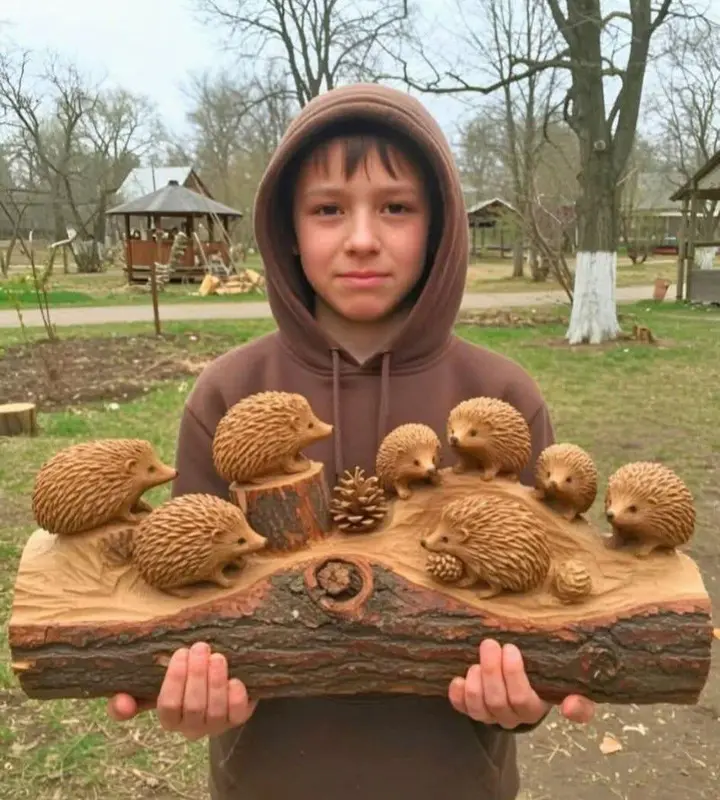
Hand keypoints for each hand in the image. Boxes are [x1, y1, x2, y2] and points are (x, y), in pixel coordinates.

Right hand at [107, 641, 256, 739]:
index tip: (180, 652)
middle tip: (200, 647)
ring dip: (216, 681)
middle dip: (197, 674)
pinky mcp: (237, 719)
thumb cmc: (183, 681)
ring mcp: (216, 725)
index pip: (168, 706)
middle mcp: (191, 727)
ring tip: (217, 657)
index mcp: (170, 718)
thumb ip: (134, 692)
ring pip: (215, 710)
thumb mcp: (157, 683)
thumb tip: (119, 703)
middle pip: (193, 706)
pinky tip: (235, 679)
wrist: (218, 682)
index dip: (174, 680)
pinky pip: (238, 714)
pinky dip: (236, 696)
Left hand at [449, 639, 594, 728]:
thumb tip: (571, 707)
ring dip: (475, 682)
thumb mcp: (566, 686)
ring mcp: (490, 715)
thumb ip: (581, 700)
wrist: (527, 683)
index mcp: (535, 708)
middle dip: (492, 670)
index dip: (515, 676)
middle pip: (498, 701)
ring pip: (479, 707)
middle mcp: (511, 716)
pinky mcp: (472, 709)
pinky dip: (457, 695)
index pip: (525, 701)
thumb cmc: (545, 679)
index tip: (512, 648)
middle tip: (491, 643)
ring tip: (477, 659)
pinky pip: (461, 708)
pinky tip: (457, 678)